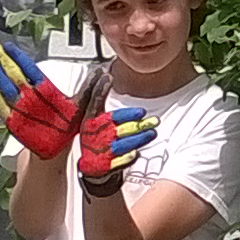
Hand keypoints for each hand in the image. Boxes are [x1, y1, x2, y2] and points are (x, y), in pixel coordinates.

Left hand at [0, 39, 80, 158]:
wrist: (56, 151)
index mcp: (47, 91)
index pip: (30, 69)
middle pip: (13, 74)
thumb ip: (90, 88)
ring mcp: (20, 111)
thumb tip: (103, 74)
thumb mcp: (81, 105)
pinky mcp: (13, 123)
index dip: (19, 57)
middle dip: (2, 58)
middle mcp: (31, 99)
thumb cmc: (67, 126)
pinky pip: (1, 107)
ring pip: (4, 87)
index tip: (9, 46)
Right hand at [73, 69, 158, 190]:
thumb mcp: (90, 112)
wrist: (84, 160)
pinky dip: (126, 159)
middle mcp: (97, 137)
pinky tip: (137, 154)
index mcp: (93, 122)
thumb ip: (97, 93)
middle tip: (155, 121)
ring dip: (138, 140)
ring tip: (152, 134)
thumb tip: (106, 73)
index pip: (111, 117)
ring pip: (122, 146)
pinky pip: (117, 163)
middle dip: (139, 126)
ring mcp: (100, 152)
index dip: (127, 115)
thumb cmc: (91, 132)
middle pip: (121, 131)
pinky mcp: (104, 166)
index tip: (142, 112)